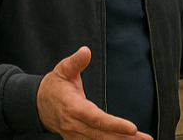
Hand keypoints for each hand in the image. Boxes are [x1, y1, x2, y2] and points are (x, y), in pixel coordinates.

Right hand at [37, 47, 153, 139]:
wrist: (36, 105)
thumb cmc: (53, 86)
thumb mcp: (62, 69)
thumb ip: (75, 62)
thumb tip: (86, 51)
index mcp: (73, 107)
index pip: (96, 118)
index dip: (114, 124)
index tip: (133, 128)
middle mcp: (74, 125)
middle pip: (102, 134)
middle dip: (124, 138)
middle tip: (146, 139)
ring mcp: (75, 135)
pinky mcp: (77, 139)